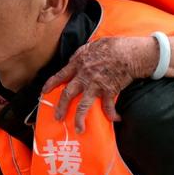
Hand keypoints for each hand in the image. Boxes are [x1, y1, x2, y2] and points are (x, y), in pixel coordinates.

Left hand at [42, 36, 157, 132]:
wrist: (129, 53)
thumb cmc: (113, 46)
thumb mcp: (93, 45)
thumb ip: (82, 53)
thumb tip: (75, 58)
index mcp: (79, 63)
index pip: (61, 75)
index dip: (51, 84)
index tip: (44, 92)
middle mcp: (84, 76)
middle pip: (68, 94)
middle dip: (61, 107)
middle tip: (57, 118)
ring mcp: (96, 85)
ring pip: (83, 105)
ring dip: (79, 119)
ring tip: (78, 129)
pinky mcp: (109, 91)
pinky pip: (107, 106)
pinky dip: (111, 114)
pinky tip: (114, 119)